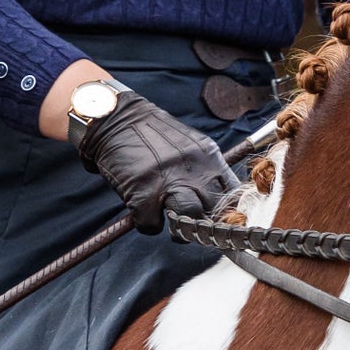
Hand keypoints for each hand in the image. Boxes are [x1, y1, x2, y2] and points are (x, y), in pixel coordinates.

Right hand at [75, 89, 239, 233]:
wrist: (116, 119)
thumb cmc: (151, 135)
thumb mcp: (189, 144)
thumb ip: (205, 168)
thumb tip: (215, 199)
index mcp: (209, 157)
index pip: (233, 194)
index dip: (226, 212)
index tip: (216, 218)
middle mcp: (194, 169)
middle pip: (214, 211)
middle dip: (205, 224)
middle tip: (193, 224)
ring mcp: (168, 182)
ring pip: (189, 220)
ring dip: (180, 230)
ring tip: (171, 223)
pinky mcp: (142, 194)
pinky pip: (152, 225)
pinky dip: (148, 224)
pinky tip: (144, 213)